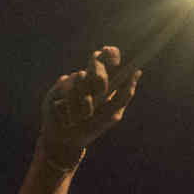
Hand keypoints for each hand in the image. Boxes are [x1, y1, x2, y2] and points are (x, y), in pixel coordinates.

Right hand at [39, 46, 139, 164]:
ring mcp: (70, 82)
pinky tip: (70, 117)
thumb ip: (124, 94)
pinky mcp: (55, 90)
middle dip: (99, 74)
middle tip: (101, 89)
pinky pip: (66, 91)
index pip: (107, 58)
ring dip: (85, 100)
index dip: (110, 53)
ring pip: (80, 78)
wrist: (68, 142)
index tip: (110, 51)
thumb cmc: (93, 126)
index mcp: (102, 79)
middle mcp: (86, 77)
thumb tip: (137, 72)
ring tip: (85, 115)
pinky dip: (72, 106)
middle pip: (95, 63)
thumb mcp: (112, 113)